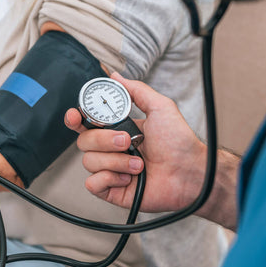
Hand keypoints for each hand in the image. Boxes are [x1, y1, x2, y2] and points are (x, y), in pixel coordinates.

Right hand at [65, 72, 207, 212]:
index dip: (75, 119)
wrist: (190, 172)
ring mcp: (112, 170)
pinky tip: (128, 178)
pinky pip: (92, 184)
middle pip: (84, 141)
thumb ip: (136, 90)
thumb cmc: (180, 142)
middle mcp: (112, 149)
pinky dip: (109, 179)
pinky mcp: (113, 189)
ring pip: (89, 162)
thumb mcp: (160, 107)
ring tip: (138, 163)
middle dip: (104, 140)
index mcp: (119, 129)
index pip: (87, 122)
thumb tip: (116, 76)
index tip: (75, 116)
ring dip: (115, 161)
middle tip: (127, 140)